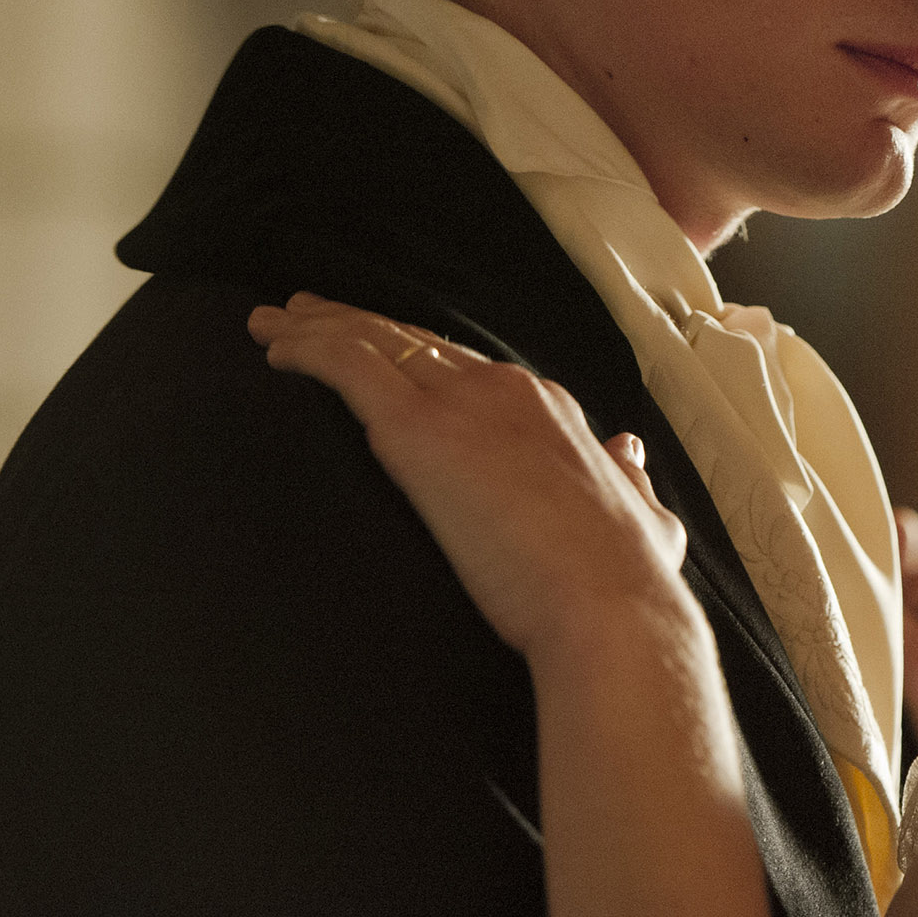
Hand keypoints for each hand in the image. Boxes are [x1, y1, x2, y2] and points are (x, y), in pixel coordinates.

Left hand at [248, 293, 691, 663]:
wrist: (608, 605)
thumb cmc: (626, 579)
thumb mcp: (647, 516)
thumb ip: (632, 479)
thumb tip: (631, 450)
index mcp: (550, 409)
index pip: (465, 364)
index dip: (416, 351)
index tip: (379, 346)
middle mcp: (507, 390)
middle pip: (413, 341)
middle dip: (355, 324)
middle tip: (302, 312)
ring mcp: (463, 404)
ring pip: (376, 342)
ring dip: (318, 329)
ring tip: (270, 323)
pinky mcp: (420, 430)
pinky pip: (350, 369)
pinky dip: (309, 351)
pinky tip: (275, 351)